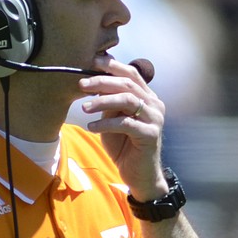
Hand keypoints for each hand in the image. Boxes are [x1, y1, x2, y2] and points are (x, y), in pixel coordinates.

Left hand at [79, 56, 166, 198]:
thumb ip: (109, 103)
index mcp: (147, 97)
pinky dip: (106, 124)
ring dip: (103, 101)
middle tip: (82, 85)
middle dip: (102, 81)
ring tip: (84, 108)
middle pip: (127, 84)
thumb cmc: (125, 147)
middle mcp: (154, 104)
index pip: (131, 74)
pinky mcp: (150, 134)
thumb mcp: (113, 120)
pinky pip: (126, 123)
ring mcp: (155, 119)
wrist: (140, 175)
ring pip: (127, 100)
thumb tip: (94, 86)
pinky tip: (92, 127)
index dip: (113, 66)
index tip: (93, 62)